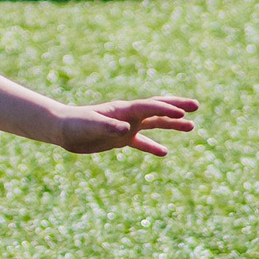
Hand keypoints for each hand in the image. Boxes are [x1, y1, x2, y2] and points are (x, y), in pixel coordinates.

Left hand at [51, 95, 198, 156]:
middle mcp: (128, 116)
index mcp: (123, 110)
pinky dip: (153, 146)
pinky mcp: (120, 139)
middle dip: (176, 107)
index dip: (166, 109)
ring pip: (154, 123)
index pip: (149, 107)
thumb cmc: (74, 124)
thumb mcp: (91, 126)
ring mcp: (126, 126)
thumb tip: (126, 130)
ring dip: (172, 124)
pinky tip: (164, 152)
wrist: (62, 129)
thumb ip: (108, 126)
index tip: (183, 113)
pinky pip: (141, 142)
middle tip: (196, 106)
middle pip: (157, 108)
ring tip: (191, 127)